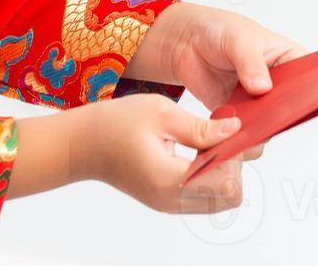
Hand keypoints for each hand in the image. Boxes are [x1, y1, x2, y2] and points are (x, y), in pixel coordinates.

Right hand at [74, 93, 248, 213]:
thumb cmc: (114, 124)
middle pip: (230, 197)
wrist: (82, 144)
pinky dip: (211, 175)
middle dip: (235, 165)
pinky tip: (197, 150)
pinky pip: (204, 195)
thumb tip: (235, 130)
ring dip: (224, 170)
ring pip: (221, 199)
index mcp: (169, 179)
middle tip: (219, 135)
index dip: (235, 155)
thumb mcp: (160, 112)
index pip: (227, 183)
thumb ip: (201, 126)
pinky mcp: (168, 200)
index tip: (230, 129)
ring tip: (206, 141)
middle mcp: (172, 199)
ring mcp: (170, 203)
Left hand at [126, 2, 306, 159]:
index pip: (311, 78)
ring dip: (259, 129)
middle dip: (282, 115)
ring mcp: (260, 101)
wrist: (184, 41)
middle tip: (271, 119)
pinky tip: (231, 135)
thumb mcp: (239, 38)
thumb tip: (263, 87)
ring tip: (247, 129)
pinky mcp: (239, 114)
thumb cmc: (218, 29)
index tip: (301, 102)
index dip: (310, 91)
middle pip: (292, 107)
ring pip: (269, 125)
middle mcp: (279, 83)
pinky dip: (239, 136)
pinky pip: (245, 133)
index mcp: (289, 58)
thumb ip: (251, 62)